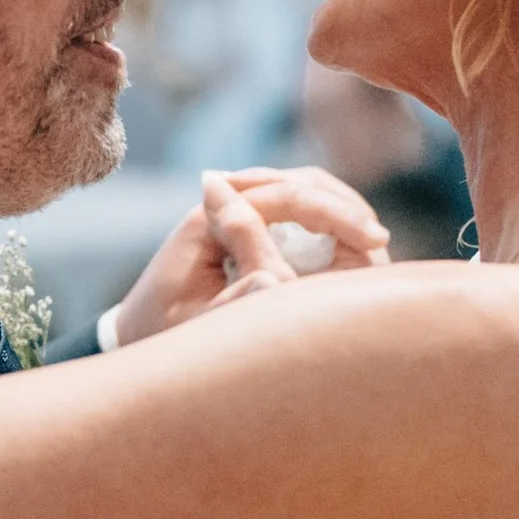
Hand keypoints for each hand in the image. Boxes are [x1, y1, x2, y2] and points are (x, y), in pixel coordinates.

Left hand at [111, 166, 391, 345]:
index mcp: (207, 220)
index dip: (335, 216)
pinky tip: (351, 247)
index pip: (286, 196)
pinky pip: (297, 209)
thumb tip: (280, 278)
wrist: (138, 336)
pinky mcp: (245, 225)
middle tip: (379, 243)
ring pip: (303, 187)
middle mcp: (221, 203)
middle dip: (344, 206)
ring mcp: (235, 210)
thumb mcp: (203, 325)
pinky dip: (328, 220)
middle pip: (300, 180)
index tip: (377, 245)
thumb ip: (242, 297)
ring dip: (339, 210)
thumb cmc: (167, 338)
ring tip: (371, 244)